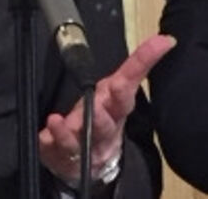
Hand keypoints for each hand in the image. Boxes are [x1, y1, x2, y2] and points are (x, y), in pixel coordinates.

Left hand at [39, 34, 175, 185]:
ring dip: (69, 130)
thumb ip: (135, 68)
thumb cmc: (102, 121)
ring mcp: (84, 142)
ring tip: (59, 120)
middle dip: (107, 110)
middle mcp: (104, 125)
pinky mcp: (62, 153)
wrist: (89, 167)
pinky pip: (55, 146)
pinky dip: (51, 138)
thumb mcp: (118, 93)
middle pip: (109, 118)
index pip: (132, 80)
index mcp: (117, 106)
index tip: (161, 42)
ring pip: (80, 137)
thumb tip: (162, 40)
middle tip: (105, 100)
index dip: (145, 60)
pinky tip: (45, 132)